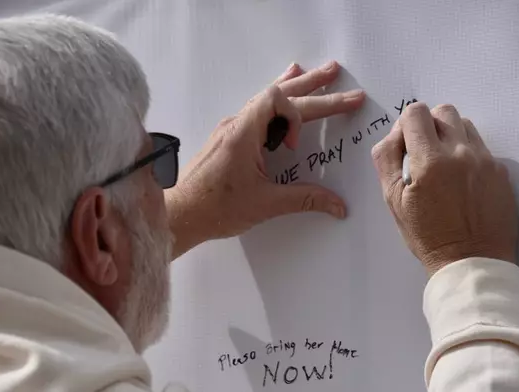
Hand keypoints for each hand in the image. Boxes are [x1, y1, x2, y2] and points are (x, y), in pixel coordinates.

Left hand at [167, 61, 365, 257]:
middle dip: (314, 88)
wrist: (179, 215)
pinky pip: (256, 110)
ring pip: (266, 100)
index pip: (275, 99)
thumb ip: (304, 200)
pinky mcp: (228, 139)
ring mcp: (230, 130)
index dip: (294, 116)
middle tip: (339, 76)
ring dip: (295, 88)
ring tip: (319, 75)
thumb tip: (337, 204)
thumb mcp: (264, 205)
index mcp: (242, 134)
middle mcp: (235, 125)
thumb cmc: (214, 208)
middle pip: (278, 95)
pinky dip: (277, 102)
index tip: (293, 145)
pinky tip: (284, 92)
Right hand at [371, 103, 517, 275]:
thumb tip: (394, 135)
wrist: (472, 262)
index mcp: (430, 161)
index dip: (405, 125)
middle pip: (443, 111)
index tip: (405, 145)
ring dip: (450, 136)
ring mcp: (485, 161)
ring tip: (443, 164)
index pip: (416, 113)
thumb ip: (387, 160)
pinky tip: (461, 180)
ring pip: (465, 125)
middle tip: (422, 152)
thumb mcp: (394, 201)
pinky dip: (468, 154)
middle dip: (428, 125)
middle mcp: (461, 153)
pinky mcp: (501, 171)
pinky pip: (482, 147)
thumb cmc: (428, 236)